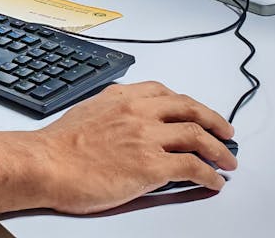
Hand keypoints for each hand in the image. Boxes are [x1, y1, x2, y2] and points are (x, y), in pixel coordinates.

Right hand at [32, 81, 237, 213]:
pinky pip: (193, 167)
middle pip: (190, 108)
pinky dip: (209, 174)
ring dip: (219, 150)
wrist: (47, 163)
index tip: (198, 112)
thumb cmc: (58, 145)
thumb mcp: (87, 112)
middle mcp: (138, 111)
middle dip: (214, 121)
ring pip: (197, 135)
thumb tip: (121, 123)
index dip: (188, 104)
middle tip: (226, 133)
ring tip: (227, 161)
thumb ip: (111, 112)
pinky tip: (213, 181)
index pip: (166, 93)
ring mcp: (146, 136)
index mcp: (122, 96)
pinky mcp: (152, 165)